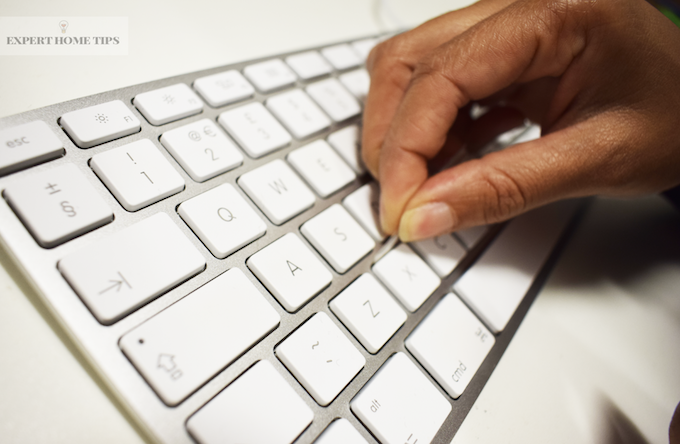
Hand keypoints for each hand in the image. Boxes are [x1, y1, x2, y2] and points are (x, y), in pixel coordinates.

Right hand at [362, 0, 679, 240]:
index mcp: (555, 11)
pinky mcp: (499, 47)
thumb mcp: (597, 161)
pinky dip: (430, 126)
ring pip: (411, 66)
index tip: (399, 207)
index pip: (442, 74)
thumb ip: (504, 188)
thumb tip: (423, 214)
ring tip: (426, 181)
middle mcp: (519, 4)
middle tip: (401, 200)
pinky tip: (451, 158)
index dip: (406, 148)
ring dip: (404, 130)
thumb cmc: (676, 118)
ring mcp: (505, 22)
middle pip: (409, 61)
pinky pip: (437, 79)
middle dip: (391, 138)